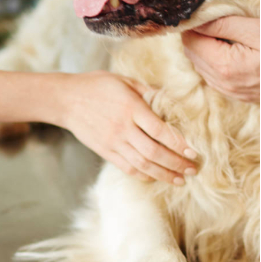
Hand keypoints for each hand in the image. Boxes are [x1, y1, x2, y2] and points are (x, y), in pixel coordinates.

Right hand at [55, 71, 198, 184]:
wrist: (66, 99)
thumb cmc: (98, 86)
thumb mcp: (125, 81)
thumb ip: (149, 91)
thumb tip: (173, 100)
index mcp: (131, 108)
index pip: (160, 130)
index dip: (179, 143)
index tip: (194, 151)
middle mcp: (123, 128)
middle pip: (154, 152)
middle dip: (176, 163)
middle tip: (193, 169)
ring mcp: (113, 142)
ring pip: (142, 164)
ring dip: (164, 174)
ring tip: (180, 180)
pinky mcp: (105, 152)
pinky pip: (127, 168)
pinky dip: (144, 175)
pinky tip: (157, 177)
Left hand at [182, 16, 260, 103]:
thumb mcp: (255, 30)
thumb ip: (222, 25)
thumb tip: (196, 20)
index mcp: (224, 66)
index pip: (190, 41)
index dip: (195, 25)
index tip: (206, 14)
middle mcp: (223, 83)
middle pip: (192, 54)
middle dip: (198, 36)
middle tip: (216, 21)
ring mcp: (231, 92)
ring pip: (201, 66)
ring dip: (206, 49)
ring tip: (226, 35)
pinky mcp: (239, 95)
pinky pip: (214, 77)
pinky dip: (215, 62)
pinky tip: (232, 51)